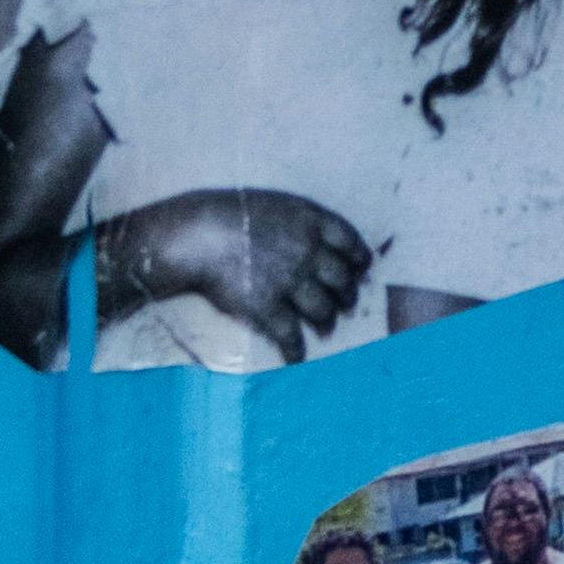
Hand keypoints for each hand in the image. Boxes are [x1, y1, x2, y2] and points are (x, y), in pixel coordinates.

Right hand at [100, 186, 373, 357]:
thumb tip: (320, 240)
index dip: (359, 258)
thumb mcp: (277, 204)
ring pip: (322, 309)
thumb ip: (303, 222)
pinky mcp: (267, 307)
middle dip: (347, 296)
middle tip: (347, 305)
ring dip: (327, 322)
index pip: (350, 242)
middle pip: (341, 279)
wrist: (200, 235)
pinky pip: (290, 334)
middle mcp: (308, 252)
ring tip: (327, 329)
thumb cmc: (234, 214)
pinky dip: (296, 350)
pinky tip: (297, 358)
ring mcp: (289, 281)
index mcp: (312, 221)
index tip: (362, 268)